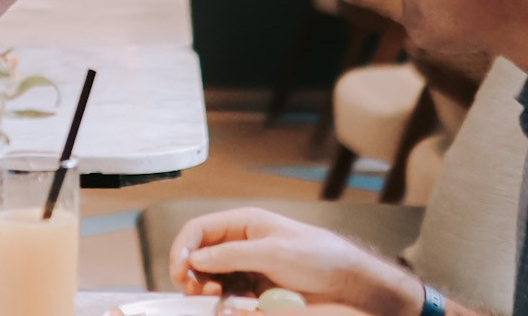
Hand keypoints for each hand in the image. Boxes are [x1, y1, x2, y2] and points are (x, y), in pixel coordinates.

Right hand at [169, 210, 418, 315]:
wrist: (348, 282)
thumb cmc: (318, 256)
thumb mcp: (274, 252)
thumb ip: (233, 254)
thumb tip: (197, 257)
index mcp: (243, 223)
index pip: (199, 229)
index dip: (183, 248)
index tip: (180, 271)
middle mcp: (240, 242)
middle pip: (199, 254)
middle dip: (191, 272)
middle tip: (195, 291)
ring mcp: (246, 265)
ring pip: (210, 276)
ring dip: (206, 289)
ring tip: (216, 299)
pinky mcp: (254, 287)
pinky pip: (228, 293)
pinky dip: (224, 300)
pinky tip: (232, 305)